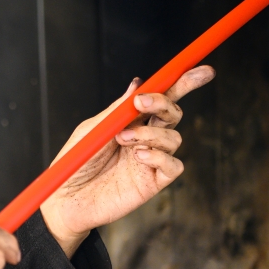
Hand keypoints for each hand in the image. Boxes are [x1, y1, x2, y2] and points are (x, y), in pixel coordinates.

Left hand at [39, 66, 214, 254]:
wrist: (67, 198)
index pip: (162, 97)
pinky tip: (139, 156)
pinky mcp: (154, 181)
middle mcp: (146, 137)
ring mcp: (151, 159)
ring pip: (174, 138)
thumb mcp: (92, 129)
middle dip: (164, 102)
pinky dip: (160, 156)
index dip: (184, 82)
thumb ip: (117, 109)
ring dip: (150, 133)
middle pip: (173, 113)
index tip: (201, 70)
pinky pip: (173, 165)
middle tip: (141, 104)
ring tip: (123, 140)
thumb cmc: (76, 162)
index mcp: (132, 120)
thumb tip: (138, 84)